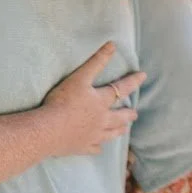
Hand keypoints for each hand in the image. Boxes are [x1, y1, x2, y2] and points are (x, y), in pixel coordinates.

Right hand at [41, 42, 145, 156]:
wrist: (48, 130)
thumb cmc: (62, 101)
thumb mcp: (79, 78)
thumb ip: (96, 61)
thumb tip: (112, 45)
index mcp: (100, 102)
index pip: (120, 89)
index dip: (132, 81)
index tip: (143, 76)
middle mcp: (102, 120)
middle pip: (119, 117)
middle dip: (128, 114)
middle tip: (135, 113)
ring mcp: (93, 135)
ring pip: (111, 134)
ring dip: (119, 130)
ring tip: (124, 129)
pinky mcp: (82, 147)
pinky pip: (94, 148)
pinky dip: (97, 146)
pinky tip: (98, 147)